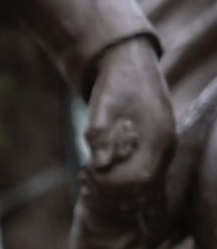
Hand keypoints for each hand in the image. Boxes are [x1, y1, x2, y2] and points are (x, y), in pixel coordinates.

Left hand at [84, 35, 175, 205]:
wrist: (129, 63)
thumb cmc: (115, 84)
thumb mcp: (101, 108)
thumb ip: (100, 135)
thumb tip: (100, 164)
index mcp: (158, 137)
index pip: (140, 179)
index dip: (112, 184)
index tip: (87, 172)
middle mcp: (166, 145)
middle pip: (140, 185)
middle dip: (110, 185)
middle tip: (82, 174)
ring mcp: (162, 146)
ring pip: (139, 180)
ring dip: (112, 180)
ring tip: (85, 169)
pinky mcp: (153, 145)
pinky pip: (138, 169)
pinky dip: (116, 172)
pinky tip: (94, 163)